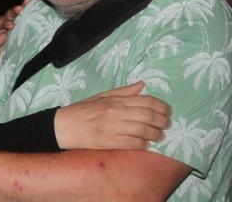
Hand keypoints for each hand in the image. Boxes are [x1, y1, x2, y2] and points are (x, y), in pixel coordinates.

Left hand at [0, 0, 30, 65]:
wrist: (9, 57)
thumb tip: (3, 35)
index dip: (5, 22)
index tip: (11, 25)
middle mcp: (6, 21)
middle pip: (9, 14)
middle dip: (13, 12)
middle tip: (19, 9)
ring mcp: (17, 21)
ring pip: (19, 12)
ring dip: (23, 7)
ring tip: (27, 2)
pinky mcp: (26, 22)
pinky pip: (27, 13)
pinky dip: (29, 7)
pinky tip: (32, 1)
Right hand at [54, 81, 170, 149]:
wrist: (64, 126)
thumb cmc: (82, 110)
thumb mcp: (102, 96)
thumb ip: (123, 92)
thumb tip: (142, 85)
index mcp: (115, 100)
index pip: (147, 101)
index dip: (162, 107)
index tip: (167, 112)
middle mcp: (116, 112)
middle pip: (149, 116)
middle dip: (163, 121)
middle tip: (167, 125)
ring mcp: (113, 128)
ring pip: (144, 130)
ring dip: (156, 134)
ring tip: (159, 136)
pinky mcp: (109, 142)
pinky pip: (133, 143)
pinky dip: (143, 144)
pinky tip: (146, 144)